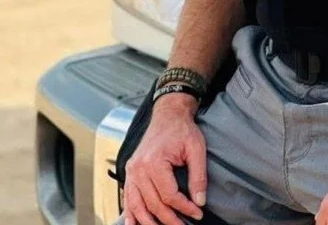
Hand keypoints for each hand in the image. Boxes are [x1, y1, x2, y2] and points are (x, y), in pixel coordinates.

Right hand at [123, 94, 205, 224]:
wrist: (168, 114)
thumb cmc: (182, 129)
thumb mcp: (196, 148)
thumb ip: (198, 175)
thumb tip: (199, 201)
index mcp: (154, 162)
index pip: (169, 195)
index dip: (184, 208)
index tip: (197, 214)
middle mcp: (139, 168)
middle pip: (153, 204)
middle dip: (169, 219)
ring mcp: (131, 171)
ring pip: (137, 206)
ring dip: (149, 222)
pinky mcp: (130, 172)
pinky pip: (128, 198)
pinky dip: (131, 214)